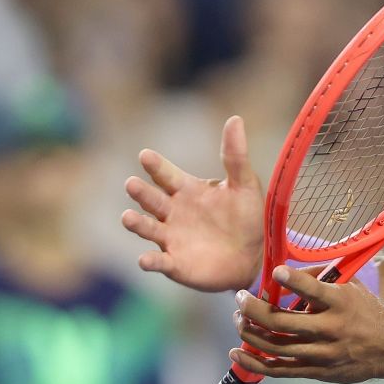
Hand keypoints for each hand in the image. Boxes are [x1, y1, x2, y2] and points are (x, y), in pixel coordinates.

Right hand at [122, 116, 263, 293]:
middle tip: (132, 184)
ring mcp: (171, 238)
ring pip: (148, 228)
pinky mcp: (175, 263)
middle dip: (140, 192)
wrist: (254, 256)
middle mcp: (173, 212)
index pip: (165, 174)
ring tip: (128, 217)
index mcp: (186, 190)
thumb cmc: (246, 217)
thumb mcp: (244, 185)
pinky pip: (159, 262)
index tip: (145, 156)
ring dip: (136, 223)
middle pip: (151, 199)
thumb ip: (235, 156)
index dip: (155, 165)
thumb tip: (235, 119)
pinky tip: (145, 260)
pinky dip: (150, 261)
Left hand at [229, 264, 383, 383]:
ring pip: (275, 346)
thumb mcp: (349, 285)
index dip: (292, 280)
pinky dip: (254, 363)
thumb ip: (318, 277)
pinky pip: (279, 370)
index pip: (312, 290)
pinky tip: (237, 352)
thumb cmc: (364, 310)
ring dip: (249, 332)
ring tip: (238, 319)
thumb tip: (282, 274)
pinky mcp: (316, 371)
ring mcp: (321, 354)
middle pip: (281, 322)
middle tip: (240, 298)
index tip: (275, 272)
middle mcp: (329, 329)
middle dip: (252, 309)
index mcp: (339, 303)